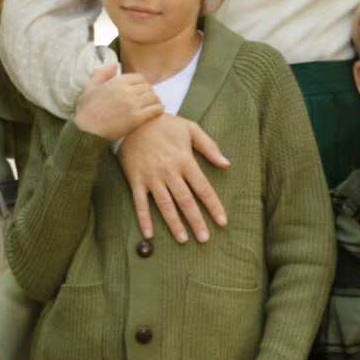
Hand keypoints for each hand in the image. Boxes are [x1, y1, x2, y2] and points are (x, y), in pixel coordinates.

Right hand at [75, 59, 163, 144]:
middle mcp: (127, 91)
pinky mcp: (137, 118)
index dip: (141, 84)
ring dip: (155, 101)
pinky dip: (159, 110)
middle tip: (147, 100)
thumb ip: (101, 73)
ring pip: (154, 98)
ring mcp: (133, 104)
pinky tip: (157, 112)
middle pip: (148, 87)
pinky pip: (156, 110)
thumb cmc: (88, 109)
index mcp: (118, 81)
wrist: (88, 130)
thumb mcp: (90, 87)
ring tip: (152, 106)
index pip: (140, 78)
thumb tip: (115, 65)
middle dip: (148, 93)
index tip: (140, 91)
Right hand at [116, 110, 229, 245]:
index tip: (222, 221)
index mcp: (184, 160)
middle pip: (186, 201)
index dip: (213, 206)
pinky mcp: (136, 180)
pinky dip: (144, 219)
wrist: (133, 120)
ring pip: (165, 205)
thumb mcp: (190, 128)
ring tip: (183, 239)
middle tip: (205, 238)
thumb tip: (226, 163)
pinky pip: (140, 203)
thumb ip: (209, 146)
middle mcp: (169, 172)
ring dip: (174, 224)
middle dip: (196, 221)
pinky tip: (149, 234)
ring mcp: (151, 177)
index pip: (203, 188)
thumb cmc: (164, 124)